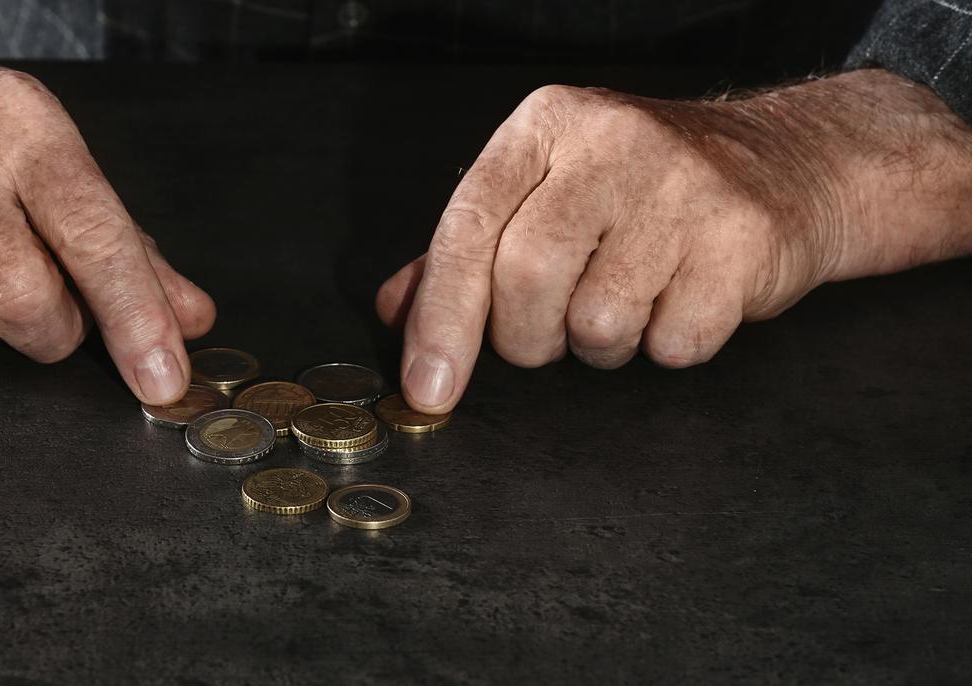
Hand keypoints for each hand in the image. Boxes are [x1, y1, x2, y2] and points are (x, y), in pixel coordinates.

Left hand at [377, 70, 971, 412]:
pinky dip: (669, 345)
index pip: (468, 228)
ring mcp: (685, 186)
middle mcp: (612, 142)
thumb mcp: (547, 190)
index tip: (427, 389)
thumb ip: (465, 249)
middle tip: (554, 330)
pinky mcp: (745, 238)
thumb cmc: (646, 189)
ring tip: (631, 301)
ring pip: (599, 323)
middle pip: (527, 280)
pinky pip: (674, 343)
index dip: (441, 319)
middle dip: (528, 338)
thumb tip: (395, 310)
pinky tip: (683, 300)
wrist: (792, 162)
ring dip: (603, 344)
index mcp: (546, 126)